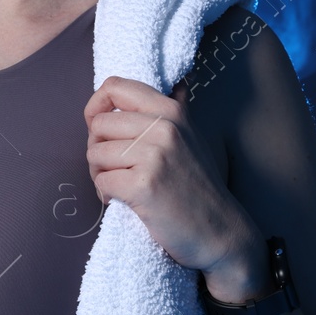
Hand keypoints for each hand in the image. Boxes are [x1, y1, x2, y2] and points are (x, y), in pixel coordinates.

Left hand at [83, 76, 260, 292]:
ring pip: (95, 153)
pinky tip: (124, 201)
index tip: (100, 128)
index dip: (96, 106)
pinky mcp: (144, 185)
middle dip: (97, 148)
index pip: (114, 87)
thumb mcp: (191, 137)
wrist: (220, 232)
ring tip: (121, 186)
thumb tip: (176, 83)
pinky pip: (101, 180)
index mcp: (171, 111)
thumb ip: (174, 111)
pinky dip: (106, 194)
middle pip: (98, 124)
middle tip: (114, 168)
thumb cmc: (198, 187)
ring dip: (100, 173)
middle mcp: (163, 127)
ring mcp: (154, 155)